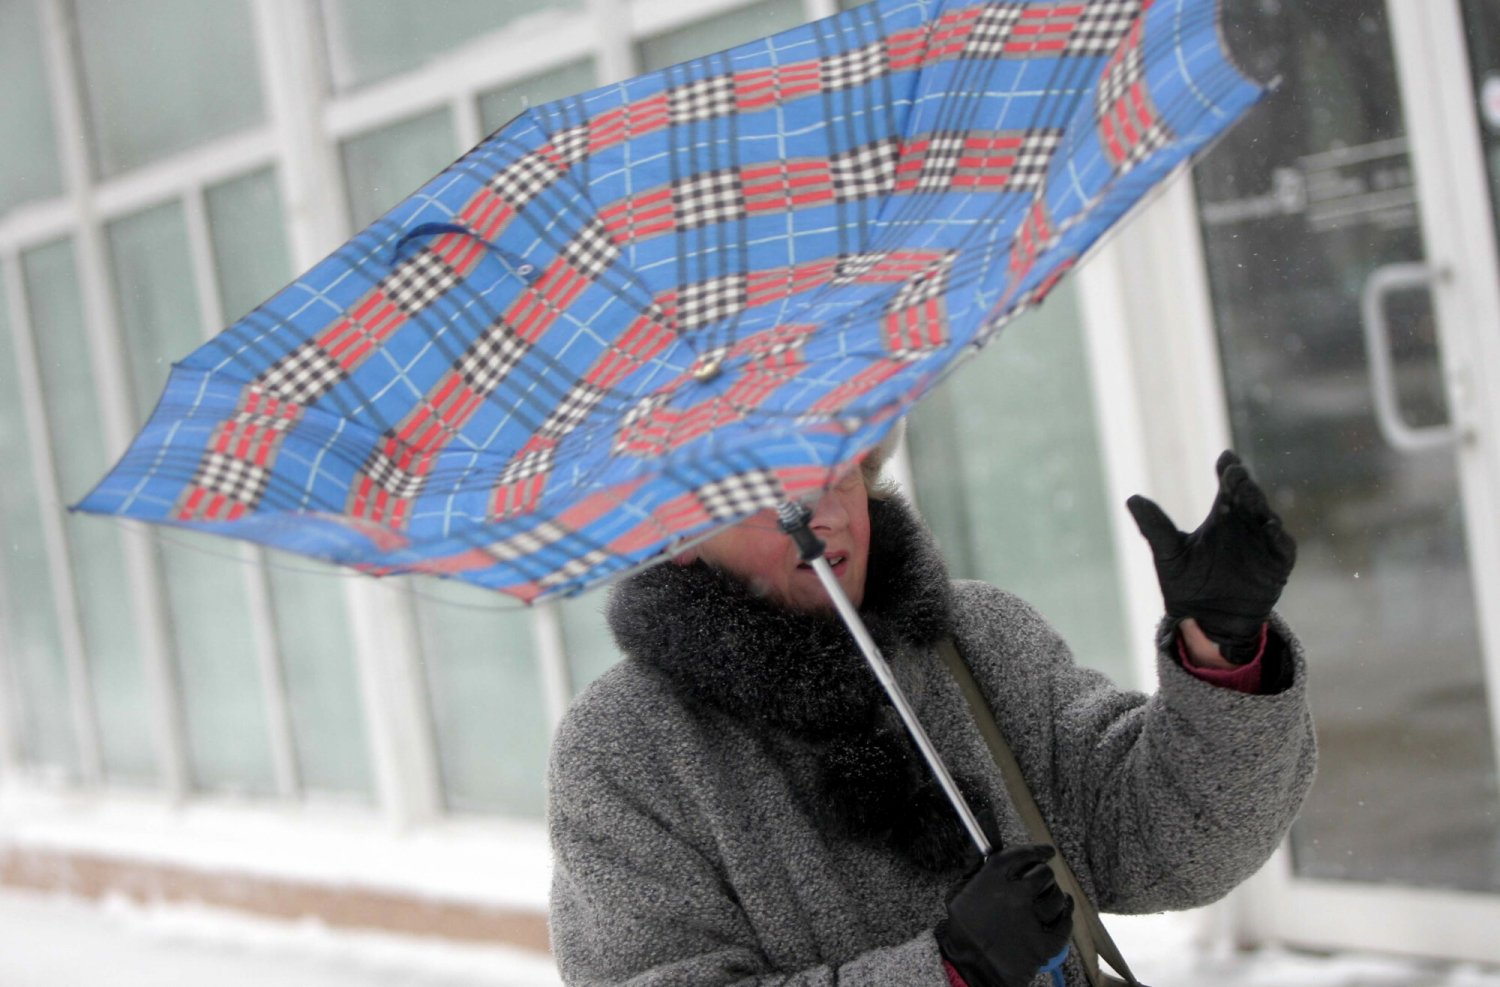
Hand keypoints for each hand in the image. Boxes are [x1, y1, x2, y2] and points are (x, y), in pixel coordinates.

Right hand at [938, 843, 1072, 986]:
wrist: (968, 968)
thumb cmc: (962, 930)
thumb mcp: (959, 893)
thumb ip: (978, 870)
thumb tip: (991, 845)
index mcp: (992, 879)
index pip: (1022, 855)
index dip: (1037, 851)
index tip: (1046, 851)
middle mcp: (1014, 895)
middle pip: (1043, 874)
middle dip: (1044, 874)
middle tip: (1042, 879)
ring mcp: (1031, 920)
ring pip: (1057, 898)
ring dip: (1056, 896)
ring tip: (1053, 897)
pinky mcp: (1043, 943)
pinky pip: (1064, 924)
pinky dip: (1065, 917)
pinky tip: (1062, 913)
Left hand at [1127, 450, 1295, 663]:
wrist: (1206, 622)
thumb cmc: (1188, 585)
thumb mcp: (1168, 554)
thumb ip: (1154, 527)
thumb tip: (1131, 499)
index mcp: (1223, 516)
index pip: (1228, 485)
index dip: (1228, 469)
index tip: (1225, 458)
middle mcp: (1245, 524)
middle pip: (1248, 496)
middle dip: (1243, 483)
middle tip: (1234, 473)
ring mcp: (1263, 543)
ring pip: (1266, 516)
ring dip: (1259, 504)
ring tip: (1248, 493)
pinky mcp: (1277, 564)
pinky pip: (1282, 547)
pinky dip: (1278, 537)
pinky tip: (1271, 527)